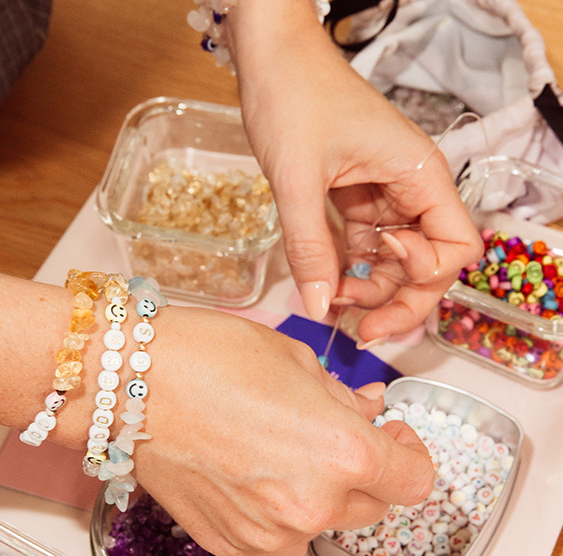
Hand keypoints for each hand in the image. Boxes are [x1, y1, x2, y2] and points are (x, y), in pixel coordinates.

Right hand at [134, 306, 433, 555]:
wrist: (130, 384)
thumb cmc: (205, 358)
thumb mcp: (296, 361)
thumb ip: (343, 400)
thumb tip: (368, 414)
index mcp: (342, 452)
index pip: (413, 479)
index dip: (410, 455)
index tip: (393, 439)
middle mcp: (312, 505)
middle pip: (372, 505)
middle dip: (363, 471)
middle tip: (330, 434)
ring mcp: (270, 532)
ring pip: (324, 524)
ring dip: (319, 493)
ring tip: (281, 450)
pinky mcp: (231, 543)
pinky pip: (279, 538)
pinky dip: (280, 513)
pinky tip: (252, 474)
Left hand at [227, 0, 482, 342]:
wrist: (271, 58)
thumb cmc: (294, 98)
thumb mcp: (298, 180)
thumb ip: (310, 248)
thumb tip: (320, 307)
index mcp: (419, 177)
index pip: (456, 247)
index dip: (425, 279)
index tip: (379, 284)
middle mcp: (410, 189)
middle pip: (425, 264)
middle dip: (394, 299)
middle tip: (357, 326)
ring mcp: (383, 195)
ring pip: (391, 261)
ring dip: (366, 287)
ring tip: (327, 299)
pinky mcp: (356, 197)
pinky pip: (361, 246)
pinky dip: (345, 268)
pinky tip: (322, 282)